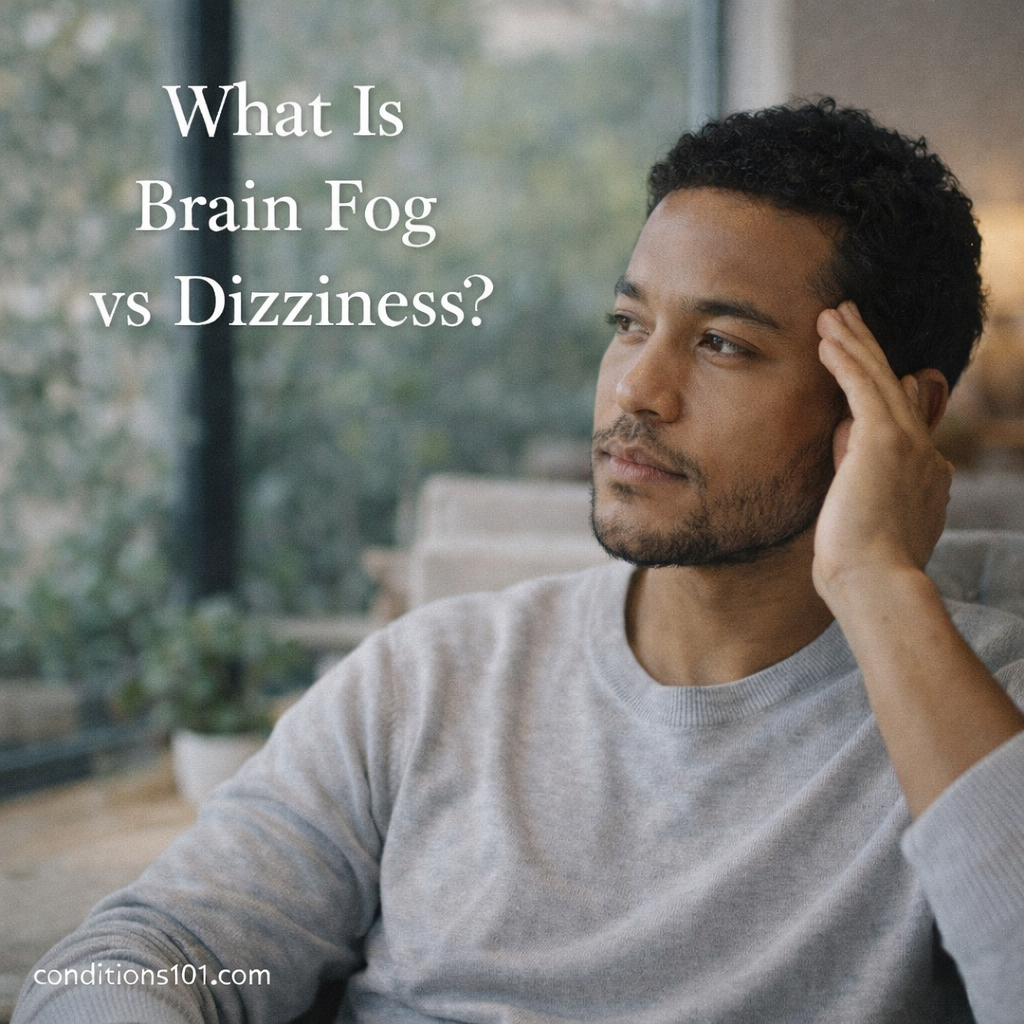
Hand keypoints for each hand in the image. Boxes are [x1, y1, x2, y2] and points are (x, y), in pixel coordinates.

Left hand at [813, 301, 952, 606]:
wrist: (875, 584)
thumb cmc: (861, 568)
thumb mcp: (863, 517)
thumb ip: (857, 475)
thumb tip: (843, 437)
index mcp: (924, 476)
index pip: (899, 421)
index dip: (879, 388)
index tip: (863, 367)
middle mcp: (923, 454)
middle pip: (893, 388)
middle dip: (868, 350)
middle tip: (848, 318)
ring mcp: (908, 445)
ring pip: (879, 379)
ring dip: (854, 342)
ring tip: (832, 314)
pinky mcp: (884, 440)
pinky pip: (863, 387)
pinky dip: (846, 359)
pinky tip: (827, 337)